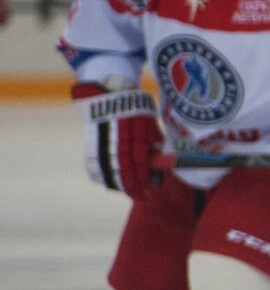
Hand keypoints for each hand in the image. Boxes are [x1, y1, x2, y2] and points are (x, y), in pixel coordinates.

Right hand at [73, 79, 159, 200]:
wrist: (107, 92)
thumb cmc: (134, 107)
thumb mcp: (149, 122)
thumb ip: (153, 141)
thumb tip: (160, 161)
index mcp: (134, 136)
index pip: (138, 166)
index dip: (142, 183)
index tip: (146, 194)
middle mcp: (117, 141)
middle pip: (123, 173)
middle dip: (131, 188)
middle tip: (139, 197)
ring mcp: (101, 143)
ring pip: (107, 172)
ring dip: (117, 184)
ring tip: (126, 189)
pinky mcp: (89, 142)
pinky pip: (92, 165)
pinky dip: (100, 175)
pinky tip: (108, 180)